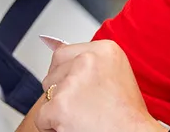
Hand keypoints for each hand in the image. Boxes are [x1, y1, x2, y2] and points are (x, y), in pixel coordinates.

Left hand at [24, 40, 161, 131]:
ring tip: (82, 116)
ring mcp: (72, 82)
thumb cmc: (128, 113)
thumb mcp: (116, 74)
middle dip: (60, 91)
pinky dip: (51, 126)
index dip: (65, 75)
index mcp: (104, 49)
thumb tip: (55, 46)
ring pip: (47, 94)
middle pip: (52, 74)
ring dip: (57, 108)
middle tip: (83, 106)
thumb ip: (90, 63)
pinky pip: (41, 116)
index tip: (78, 89)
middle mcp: (87, 60)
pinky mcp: (60, 105)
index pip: (62, 54)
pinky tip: (73, 126)